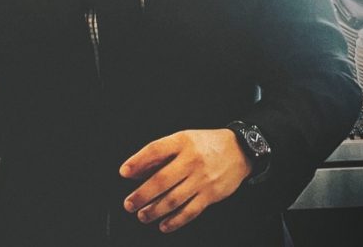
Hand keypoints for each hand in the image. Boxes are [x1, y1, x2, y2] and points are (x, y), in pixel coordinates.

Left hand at [120, 129, 251, 233]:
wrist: (238, 150)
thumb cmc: (204, 144)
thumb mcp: (182, 139)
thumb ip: (160, 153)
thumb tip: (137, 170)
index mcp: (181, 141)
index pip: (154, 150)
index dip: (137, 161)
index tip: (124, 173)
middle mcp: (191, 160)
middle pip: (162, 179)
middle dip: (142, 194)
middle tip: (129, 203)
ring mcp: (202, 179)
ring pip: (174, 199)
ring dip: (155, 210)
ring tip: (142, 215)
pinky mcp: (211, 195)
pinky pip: (190, 211)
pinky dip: (175, 221)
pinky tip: (164, 225)